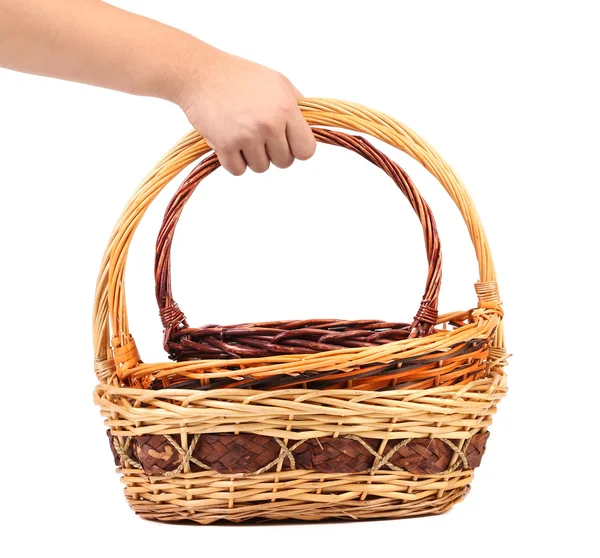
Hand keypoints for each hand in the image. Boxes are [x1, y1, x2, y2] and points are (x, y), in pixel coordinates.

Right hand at [175, 50, 316, 174]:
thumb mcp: (278, 82)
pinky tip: (229, 141)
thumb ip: (297, 106)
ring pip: (261, 168)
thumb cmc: (240, 76)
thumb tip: (311, 128)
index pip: (307, 150)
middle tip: (259, 135)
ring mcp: (247, 136)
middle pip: (284, 162)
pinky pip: (238, 170)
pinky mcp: (225, 146)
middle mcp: (269, 124)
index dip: (298, 149)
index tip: (288, 143)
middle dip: (273, 153)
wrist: (199, 73)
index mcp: (286, 108)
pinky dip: (233, 161)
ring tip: (242, 134)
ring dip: (252, 157)